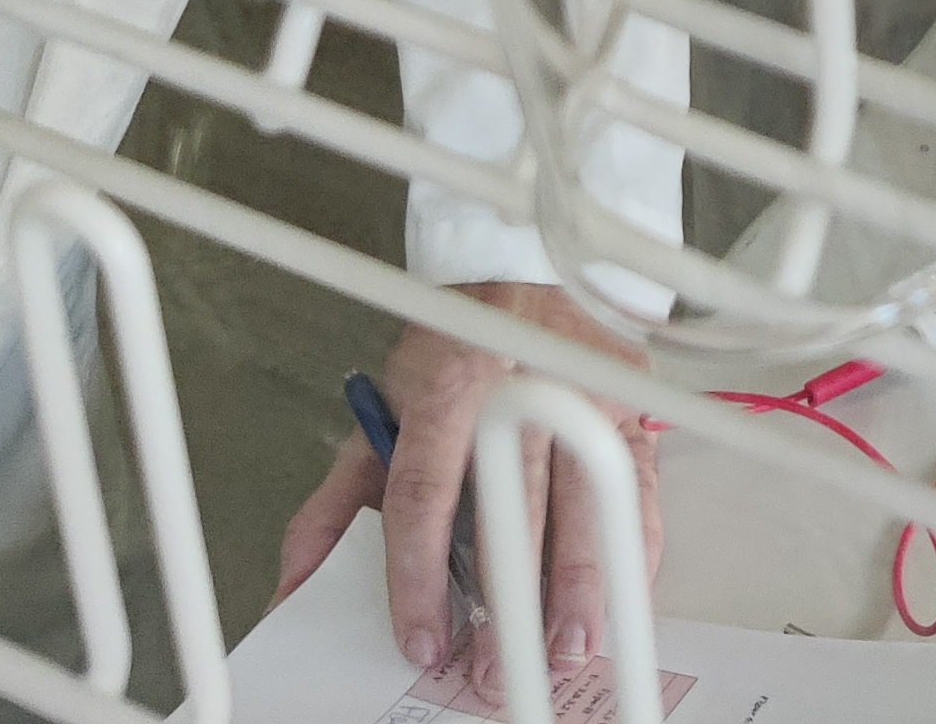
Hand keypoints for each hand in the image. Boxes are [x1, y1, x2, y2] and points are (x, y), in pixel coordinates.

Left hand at [274, 284, 660, 670]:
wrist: (521, 267)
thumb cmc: (450, 354)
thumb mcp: (382, 416)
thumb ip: (339, 503)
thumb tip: (296, 584)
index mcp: (448, 387)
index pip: (428, 494)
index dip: (421, 575)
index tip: (422, 637)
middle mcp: (521, 386)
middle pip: (515, 507)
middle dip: (507, 599)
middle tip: (495, 667)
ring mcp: (585, 392)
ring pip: (587, 500)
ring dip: (579, 585)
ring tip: (565, 649)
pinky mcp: (629, 402)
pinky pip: (639, 485)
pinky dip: (631, 550)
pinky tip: (617, 599)